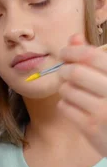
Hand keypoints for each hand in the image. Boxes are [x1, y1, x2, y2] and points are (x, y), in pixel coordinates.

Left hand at [58, 33, 106, 156]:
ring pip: (67, 90)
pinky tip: (75, 105)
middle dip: (64, 70)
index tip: (65, 53)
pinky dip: (65, 103)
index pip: (91, 56)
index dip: (73, 51)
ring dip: (65, 88)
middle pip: (75, 73)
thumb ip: (95, 57)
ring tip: (74, 91)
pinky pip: (64, 107)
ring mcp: (102, 112)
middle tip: (65, 72)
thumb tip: (73, 38)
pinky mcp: (90, 128)